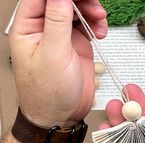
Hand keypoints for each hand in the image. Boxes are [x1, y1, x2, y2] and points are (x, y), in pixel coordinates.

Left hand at [9, 0, 106, 127]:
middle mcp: (45, 30)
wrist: (62, 115)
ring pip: (76, 10)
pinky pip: (87, 26)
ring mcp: (62, 38)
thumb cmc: (49, 94)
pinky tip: (100, 32)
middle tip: (94, 7)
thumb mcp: (53, 55)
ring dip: (91, 10)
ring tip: (100, 20)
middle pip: (61, 0)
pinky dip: (96, 24)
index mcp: (29, 29)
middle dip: (80, 0)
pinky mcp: (76, 46)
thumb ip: (57, 22)